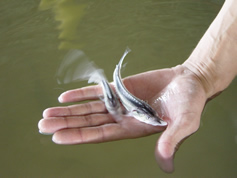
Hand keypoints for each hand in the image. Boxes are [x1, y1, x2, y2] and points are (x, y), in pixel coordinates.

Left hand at [38, 65, 207, 172]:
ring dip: (69, 110)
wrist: (190, 82)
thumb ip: (172, 140)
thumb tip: (164, 164)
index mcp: (134, 129)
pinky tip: (65, 97)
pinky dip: (82, 93)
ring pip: (89, 108)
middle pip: (89, 122)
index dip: (79, 136)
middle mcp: (123, 118)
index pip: (101, 135)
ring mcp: (120, 102)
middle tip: (43, 125)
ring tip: (47, 113)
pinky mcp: (122, 87)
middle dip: (67, 124)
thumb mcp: (185, 123)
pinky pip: (98, 91)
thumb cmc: (190, 103)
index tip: (57, 138)